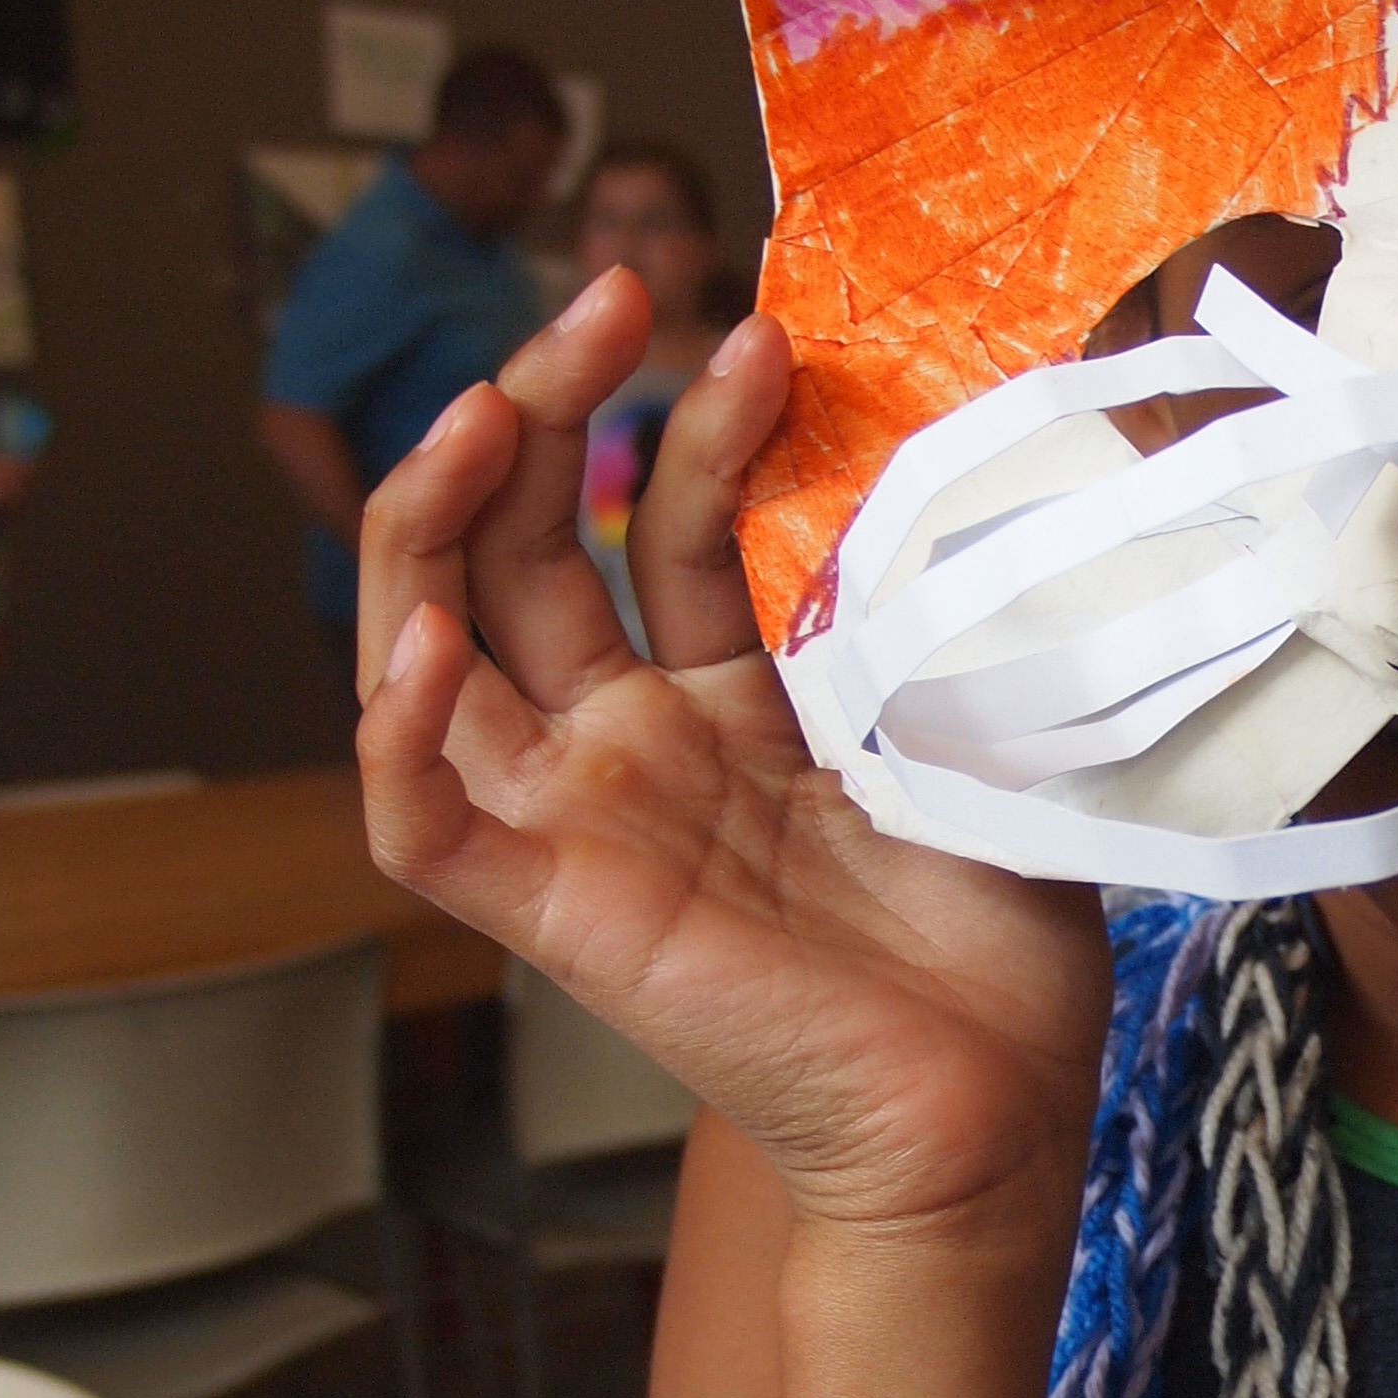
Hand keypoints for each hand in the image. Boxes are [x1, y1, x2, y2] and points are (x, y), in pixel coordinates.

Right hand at [355, 270, 1111, 1256]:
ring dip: (435, 518)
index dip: (680, 421)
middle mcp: (635, 748)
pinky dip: (398, 734)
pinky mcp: (557, 916)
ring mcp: (585, 822)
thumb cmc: (998, 944)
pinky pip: (422, 825)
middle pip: (523, 547)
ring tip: (490, 405)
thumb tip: (949, 452)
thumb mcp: (966, 731)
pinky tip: (427, 642)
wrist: (999, 1108)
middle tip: (607, 289)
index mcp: (727, 704)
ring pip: (432, 649)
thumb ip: (925, 609)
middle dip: (545, 401)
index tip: (754, 328)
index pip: (651, 524)